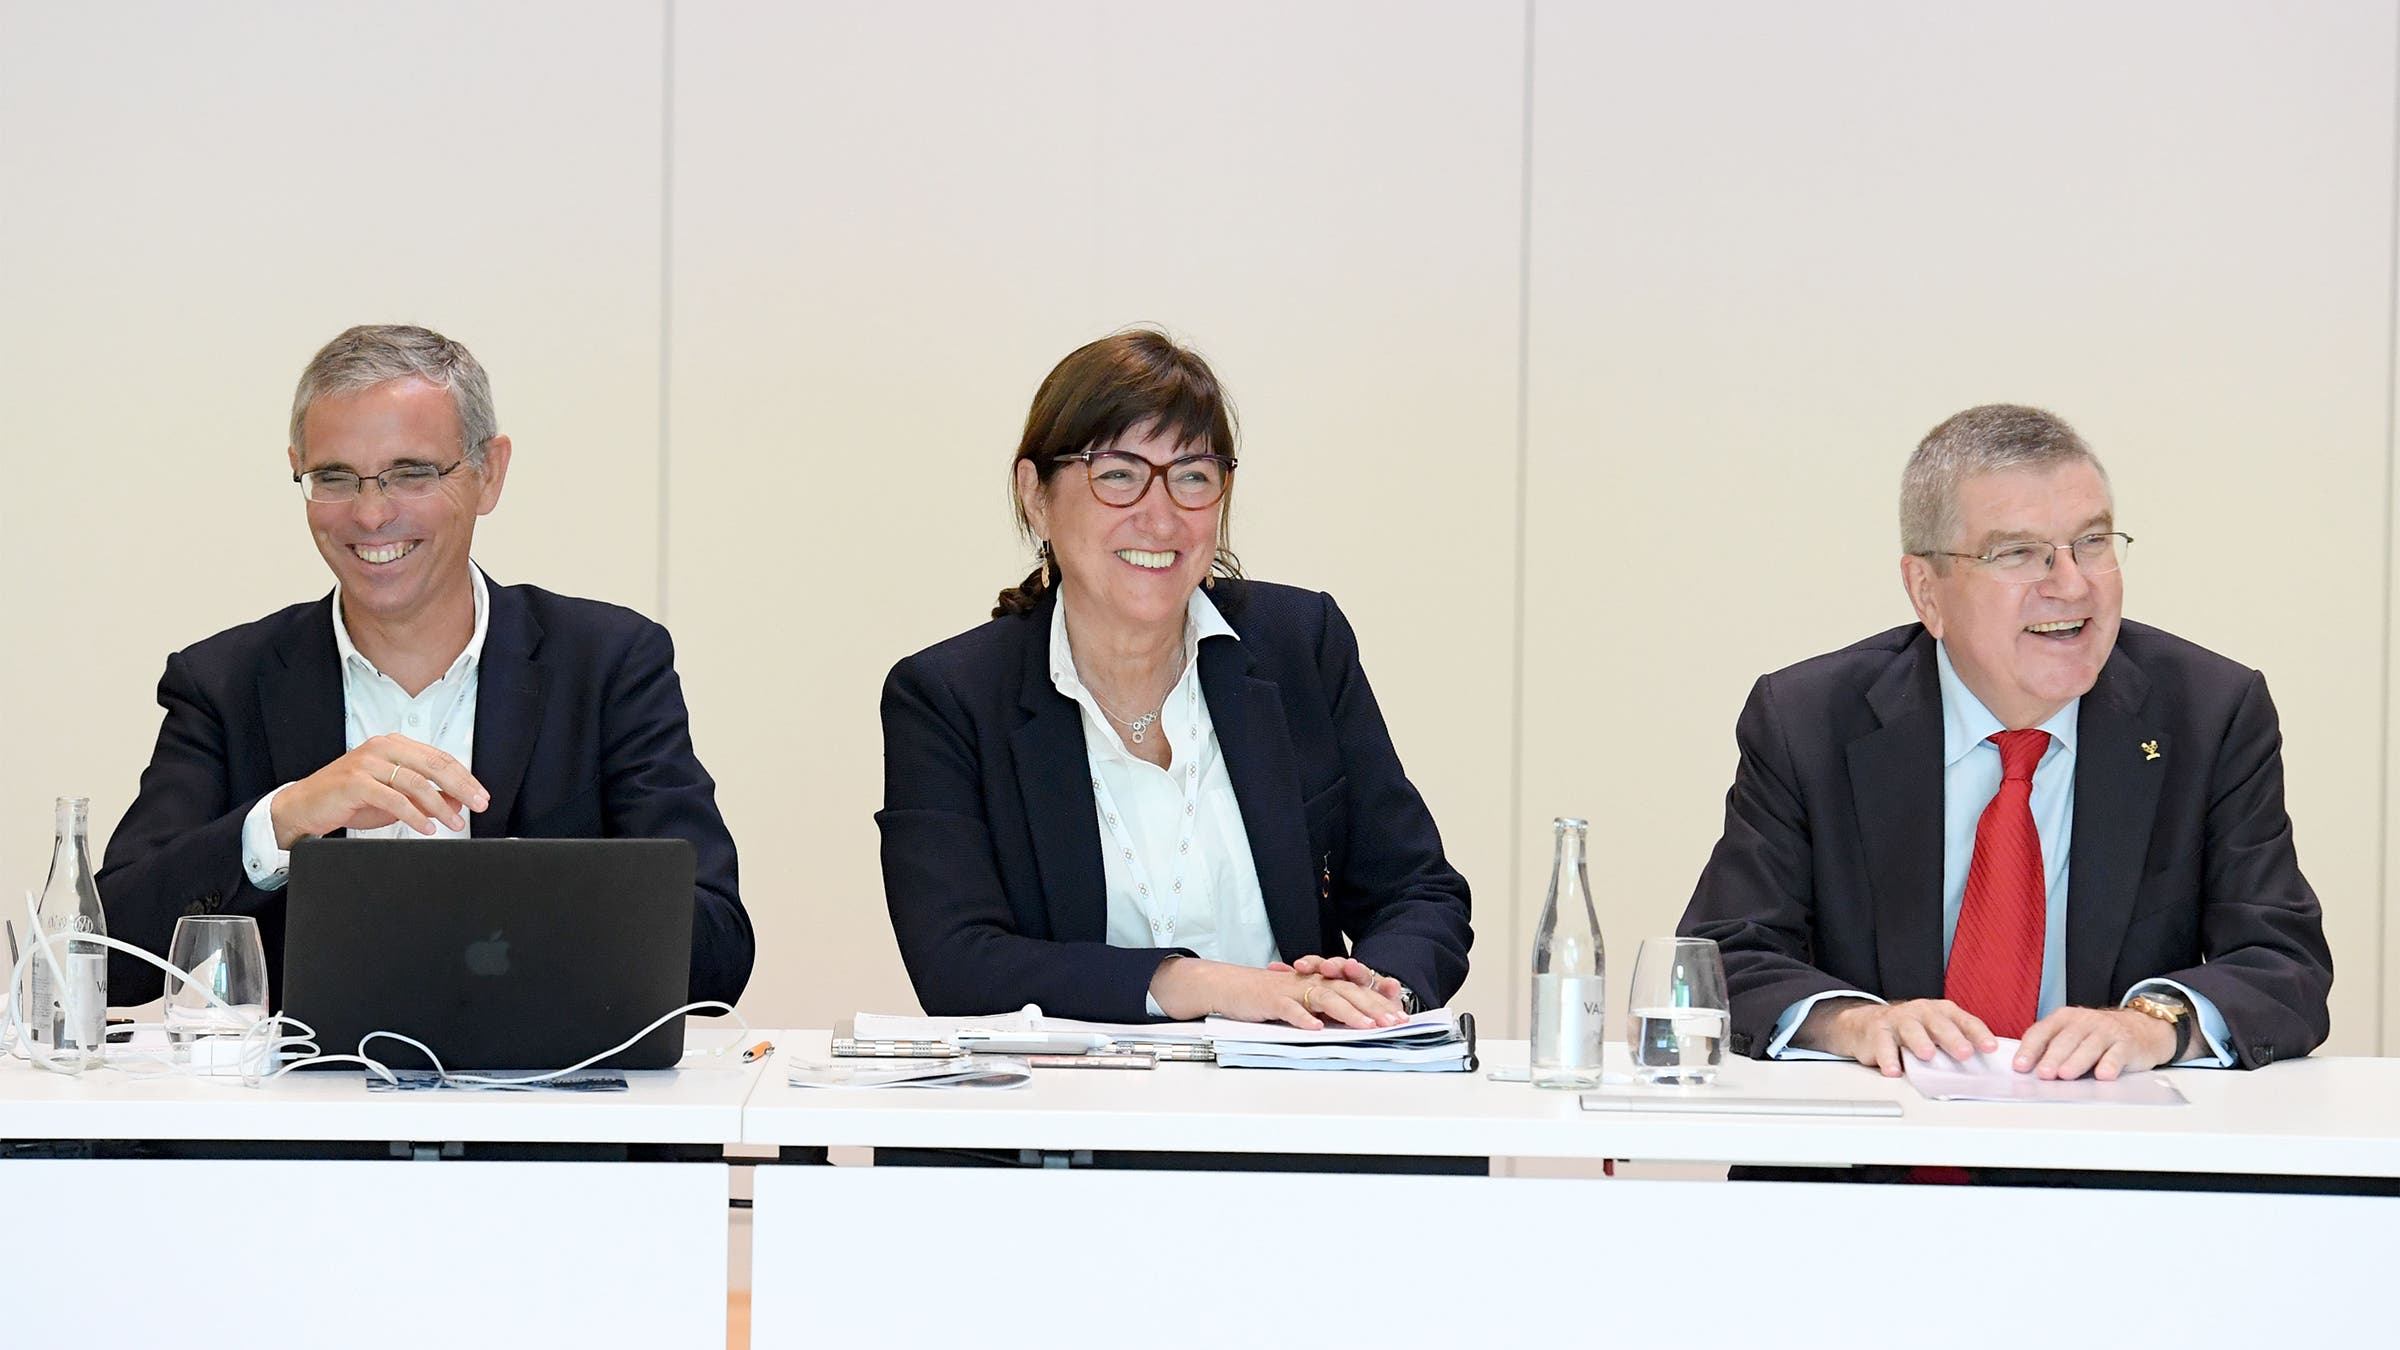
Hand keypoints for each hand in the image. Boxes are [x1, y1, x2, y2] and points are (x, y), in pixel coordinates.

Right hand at [269, 733, 491, 848]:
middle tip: (478, 806)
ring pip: (416, 782)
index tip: (481, 795)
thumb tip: (458, 801)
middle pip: (434, 766)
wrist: (304, 806)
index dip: (465, 777)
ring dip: (440, 806)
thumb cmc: (349, 800)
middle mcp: (383, 749)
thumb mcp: (394, 797)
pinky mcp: (355, 782)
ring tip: (454, 822)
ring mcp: (368, 763)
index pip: (440, 758)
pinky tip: (426, 827)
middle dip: (461, 787)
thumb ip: (425, 796)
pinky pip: (393, 799)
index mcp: (395, 745)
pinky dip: (414, 815)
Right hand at [1150, 958, 1405, 1029]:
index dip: (1378, 1003)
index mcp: (1319, 982)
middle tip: (1393, 1023)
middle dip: (1373, 1007)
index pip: (1355, 990)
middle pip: (1347, 992)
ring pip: (1325, 998)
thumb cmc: (1266, 996)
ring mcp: (1291, 989)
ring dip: (1347, 1013)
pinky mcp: (1271, 1000)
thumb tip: (1356, 1025)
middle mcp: (1310, 982)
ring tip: (1366, 1027)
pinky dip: (1303, 1019)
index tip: (1400, 1018)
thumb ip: (1326, 1010)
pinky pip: (1290, 1009)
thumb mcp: (1301, 1001)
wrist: (1230, 986)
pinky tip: (1316, 1029)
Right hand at [1801, 998, 1998, 1076]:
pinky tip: (1893, 1070)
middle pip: (1939, 1024)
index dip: (1978, 1034)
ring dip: (1920, 1042)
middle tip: (1965, 1053)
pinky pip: (1883, 1044)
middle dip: (1953, 1038)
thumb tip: (1985, 1071)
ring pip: (1911, 1029)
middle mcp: (1921, 1012)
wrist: (1866, 1025)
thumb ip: (1955, 1046)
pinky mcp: (1877, 1030)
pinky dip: (1888, 1058)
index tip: (1991, 1048)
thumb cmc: (1910, 1032)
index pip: (1964, 1021)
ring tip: (1927, 1055)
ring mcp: (1899, 1019)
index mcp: (1941, 1012)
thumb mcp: (1935, 1034)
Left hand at [2013, 1006, 2175, 1080]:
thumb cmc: (2098, 1035)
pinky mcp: (2128, 1043)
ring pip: (2090, 1046)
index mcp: (2064, 1018)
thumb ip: (2051, 1047)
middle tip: (2043, 1074)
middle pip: (2066, 1039)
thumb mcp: (2072, 1035)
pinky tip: (2103, 1075)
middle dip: (2052, 1057)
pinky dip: (2110, 1064)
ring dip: (2076, 1061)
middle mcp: (2085, 1021)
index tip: (2020, 1066)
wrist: (2142, 1028)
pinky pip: (2118, 1054)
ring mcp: (2107, 1031)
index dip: (2029, 1049)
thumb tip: (2027, 1070)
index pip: (2042, 1031)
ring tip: (2065, 1075)